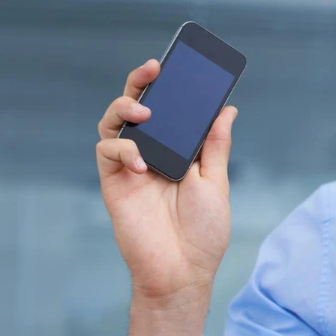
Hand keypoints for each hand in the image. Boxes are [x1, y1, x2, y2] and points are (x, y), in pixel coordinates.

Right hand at [95, 58, 238, 335]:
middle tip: (153, 69)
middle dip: (142, 83)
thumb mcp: (215, 181)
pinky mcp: (114, 183)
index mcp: (179, 149)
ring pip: (114, 123)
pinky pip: (108, 153)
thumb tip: (227, 108)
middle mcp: (152, 152)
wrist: (182, 271)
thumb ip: (215, 144)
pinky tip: (142, 163)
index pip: (172, 109)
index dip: (172, 86)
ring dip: (126, 109)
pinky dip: (123, 150)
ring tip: (145, 113)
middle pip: (138, 107)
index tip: (181, 63)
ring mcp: (130, 166)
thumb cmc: (203, 231)